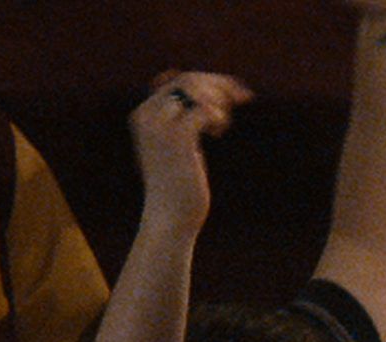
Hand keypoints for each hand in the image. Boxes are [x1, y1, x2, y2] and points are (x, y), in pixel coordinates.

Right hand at [131, 72, 250, 236]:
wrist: (169, 216)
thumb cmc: (177, 188)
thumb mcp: (176, 150)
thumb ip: (183, 126)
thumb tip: (207, 109)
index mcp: (143, 115)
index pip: (175, 81)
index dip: (207, 81)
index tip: (233, 92)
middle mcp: (147, 115)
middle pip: (187, 80)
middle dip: (219, 85)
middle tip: (243, 97)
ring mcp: (160, 126)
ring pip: (194, 89)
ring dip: (218, 100)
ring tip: (223, 123)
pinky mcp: (178, 139)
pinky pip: (204, 110)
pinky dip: (218, 116)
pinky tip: (217, 132)